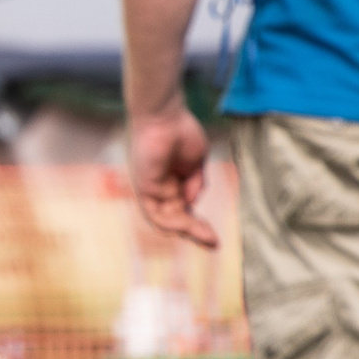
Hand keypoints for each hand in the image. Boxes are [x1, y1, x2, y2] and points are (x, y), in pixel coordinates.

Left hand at [129, 105, 218, 248]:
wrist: (166, 115)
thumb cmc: (181, 132)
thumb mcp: (196, 163)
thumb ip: (195, 184)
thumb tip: (192, 203)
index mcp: (173, 184)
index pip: (183, 212)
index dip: (198, 226)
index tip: (215, 237)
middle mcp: (160, 190)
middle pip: (176, 220)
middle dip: (196, 233)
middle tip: (215, 244)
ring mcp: (151, 190)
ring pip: (166, 221)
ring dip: (188, 231)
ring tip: (209, 238)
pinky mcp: (144, 188)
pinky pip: (154, 213)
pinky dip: (172, 223)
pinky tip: (189, 227)